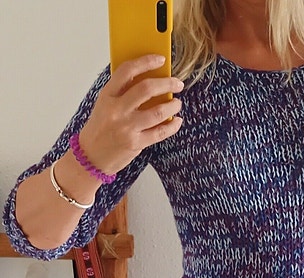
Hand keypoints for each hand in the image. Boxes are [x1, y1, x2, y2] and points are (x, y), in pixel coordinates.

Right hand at [79, 54, 184, 174]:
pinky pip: (161, 132)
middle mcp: (116, 110)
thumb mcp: (105, 104)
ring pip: (158, 111)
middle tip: (177, 83)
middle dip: (167, 83)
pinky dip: (173, 125)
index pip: (126, 71)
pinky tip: (176, 120)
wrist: (90, 156)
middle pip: (146, 89)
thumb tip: (151, 77)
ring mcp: (126, 127)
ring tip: (177, 103)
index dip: (145, 62)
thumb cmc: (101, 128)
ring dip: (173, 105)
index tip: (160, 59)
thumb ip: (123, 92)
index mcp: (107, 96)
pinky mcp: (136, 143)